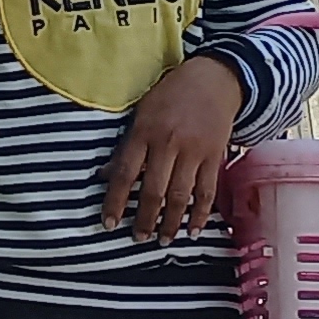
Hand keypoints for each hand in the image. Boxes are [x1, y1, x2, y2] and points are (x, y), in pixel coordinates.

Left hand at [101, 52, 247, 243]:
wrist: (215, 78)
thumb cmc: (171, 95)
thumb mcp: (141, 113)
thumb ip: (125, 146)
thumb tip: (104, 175)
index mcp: (144, 131)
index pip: (124, 174)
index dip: (115, 202)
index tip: (108, 224)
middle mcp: (168, 143)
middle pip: (153, 191)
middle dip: (145, 219)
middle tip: (138, 238)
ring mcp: (194, 151)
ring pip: (181, 196)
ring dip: (171, 223)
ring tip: (162, 240)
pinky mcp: (215, 156)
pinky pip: (207, 191)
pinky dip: (200, 214)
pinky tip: (193, 230)